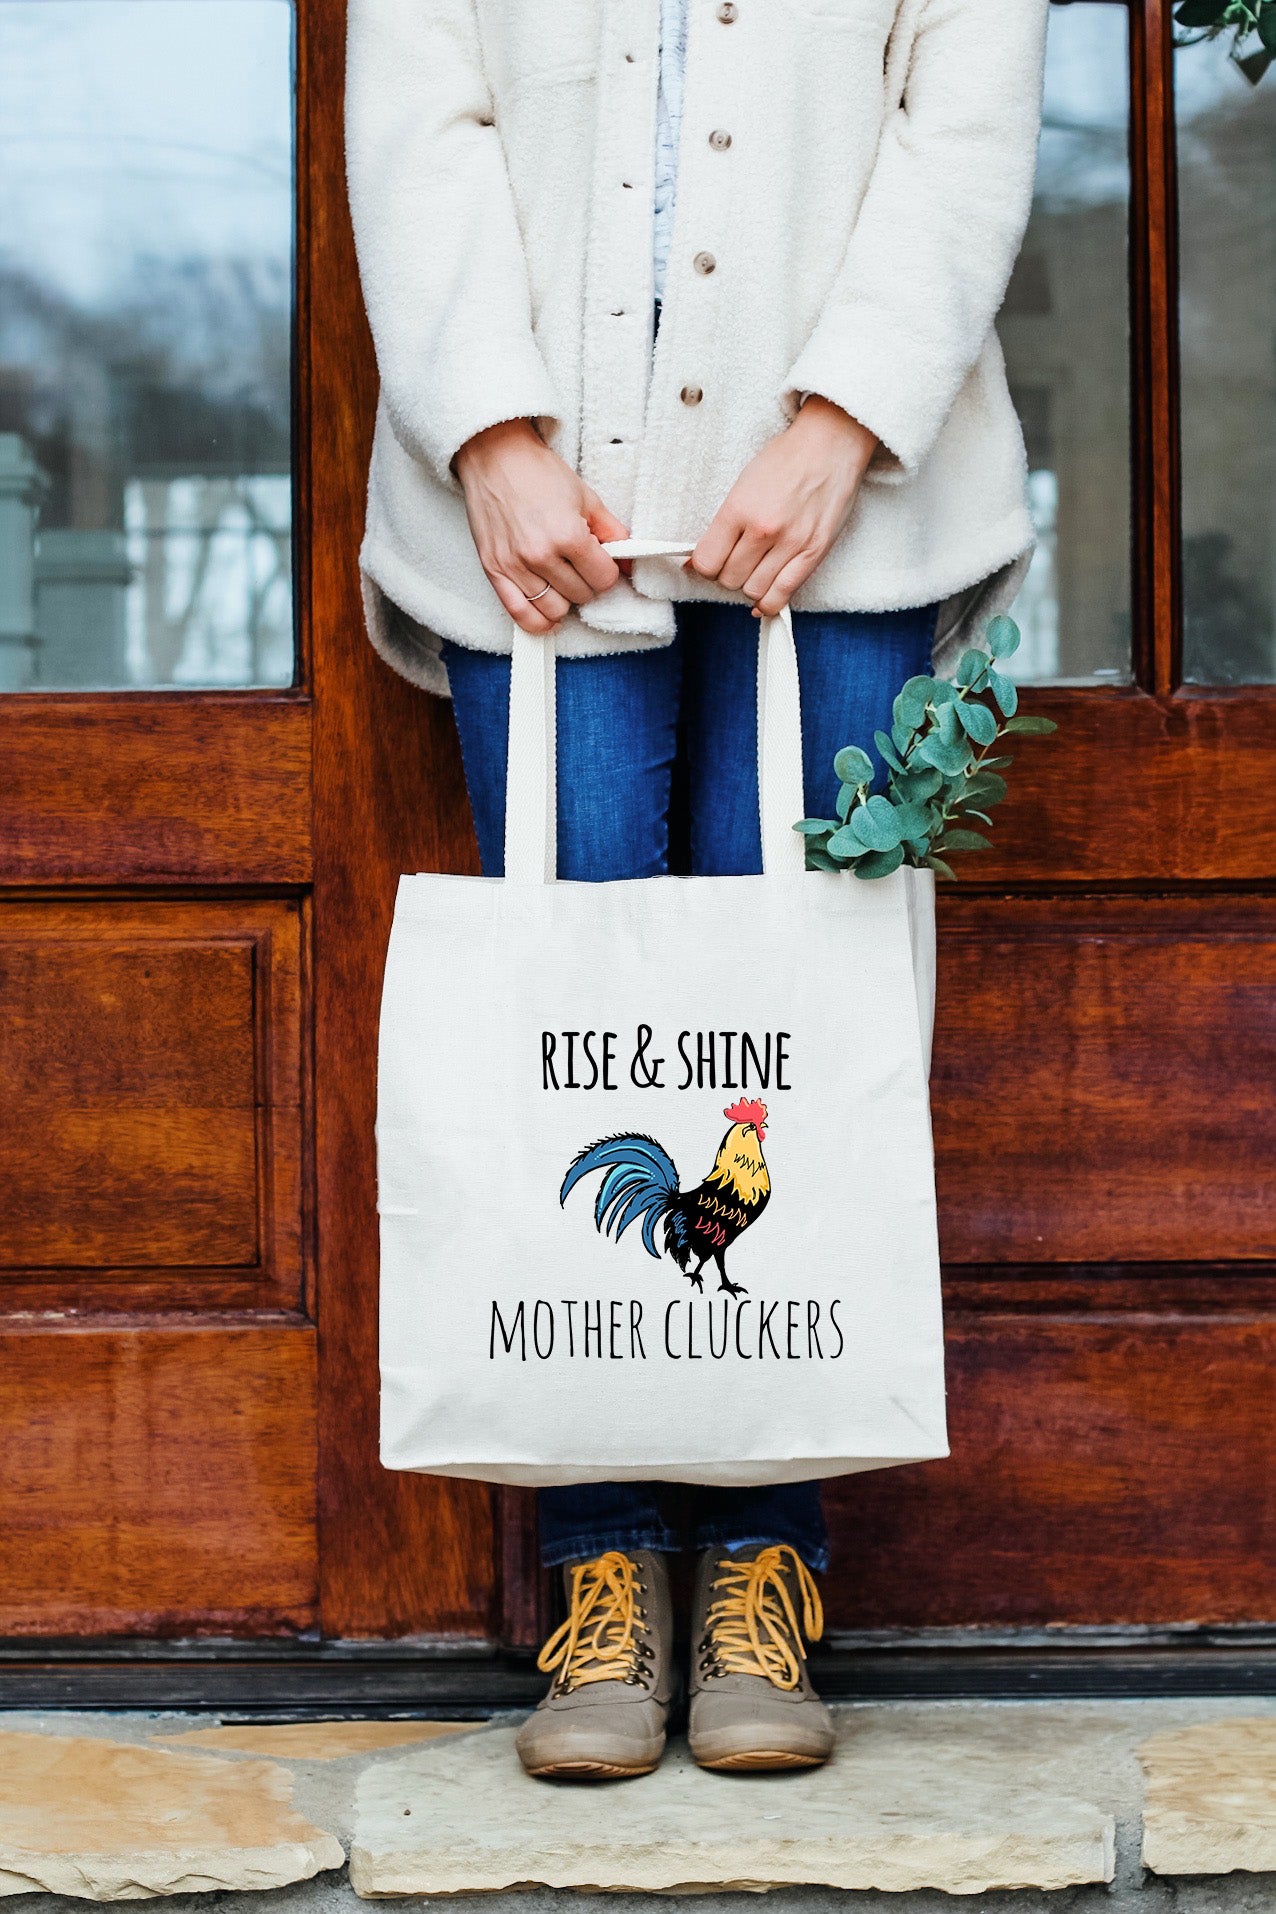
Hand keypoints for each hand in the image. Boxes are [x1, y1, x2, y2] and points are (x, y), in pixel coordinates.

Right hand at [454, 420, 626, 633]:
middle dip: (587, 583)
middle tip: (579, 565)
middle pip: (582, 596)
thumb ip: (613, 533)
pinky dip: (538, 622)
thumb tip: (628, 563)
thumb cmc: (538, 473)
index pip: (604, 579)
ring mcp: (515, 566)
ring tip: (562, 581)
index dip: (608, 571)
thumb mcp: (586, 497)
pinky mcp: (494, 571)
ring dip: (565, 600)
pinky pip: (520, 615)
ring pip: (555, 610)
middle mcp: (541, 555)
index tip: (601, 562)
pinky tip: (549, 617)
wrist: (494, 457)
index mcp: (568, 534)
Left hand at [688, 397, 877, 616]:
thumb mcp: (744, 484)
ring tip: (754, 571)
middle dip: (727, 575)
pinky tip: (763, 598)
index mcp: (739, 508)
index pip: (707, 562)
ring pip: (753, 591)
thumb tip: (697, 562)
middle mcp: (763, 530)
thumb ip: (722, 525)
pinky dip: (769, 603)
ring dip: (749, 586)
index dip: (704, 566)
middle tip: (736, 562)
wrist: (830, 444)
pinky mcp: (814, 553)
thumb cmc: (786, 460)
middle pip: (729, 579)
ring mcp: (791, 543)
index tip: (711, 560)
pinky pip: (783, 595)